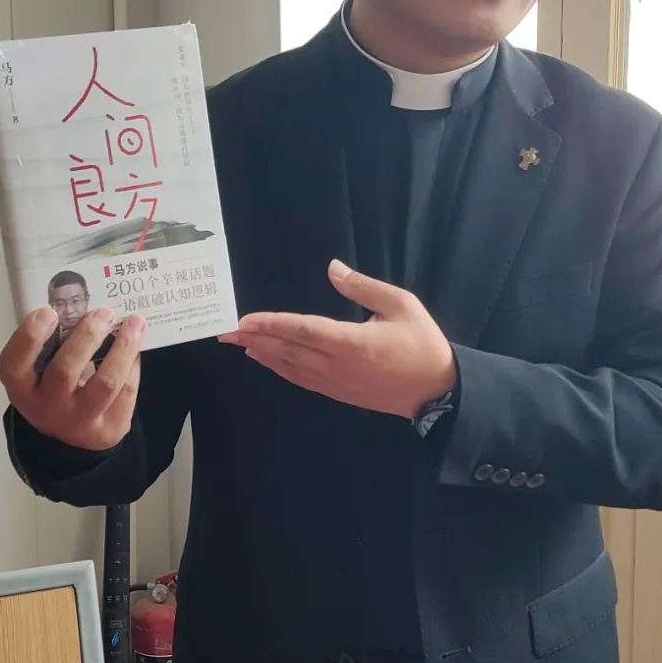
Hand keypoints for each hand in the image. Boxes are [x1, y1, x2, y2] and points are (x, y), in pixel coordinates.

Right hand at [0, 307, 145, 450]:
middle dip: (87, 337)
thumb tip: (83, 308)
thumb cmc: (55, 389)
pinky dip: (132, 363)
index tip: (49, 312)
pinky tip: (134, 345)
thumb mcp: (40, 370)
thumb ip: (52, 343)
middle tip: (103, 314)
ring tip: (133, 323)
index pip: (14, 365)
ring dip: (122, 347)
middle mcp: (48, 409)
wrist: (72, 434)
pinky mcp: (110, 428)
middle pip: (65, 371)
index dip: (30, 337)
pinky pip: (127, 390)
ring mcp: (80, 422)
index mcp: (23, 389)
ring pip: (106, 382)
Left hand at [219, 260, 457, 416]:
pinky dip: (280, 369)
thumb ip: (363, 287)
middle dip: (254, 339)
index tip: (244, 320)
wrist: (437, 392)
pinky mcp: (339, 393)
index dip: (271, 324)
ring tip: (239, 343)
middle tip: (223, 331)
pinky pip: (302, 380)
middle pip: (287, 351)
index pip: (303, 330)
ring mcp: (336, 383)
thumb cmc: (422, 344)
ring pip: (291, 368)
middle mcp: (338, 366)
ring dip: (263, 354)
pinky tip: (268, 360)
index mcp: (352, 343)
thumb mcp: (401, 305)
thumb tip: (332, 269)